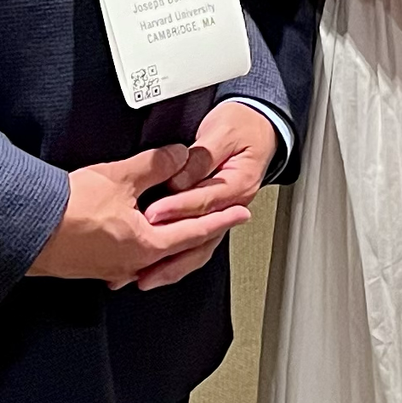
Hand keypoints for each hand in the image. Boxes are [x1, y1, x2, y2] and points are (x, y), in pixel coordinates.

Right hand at [28, 143, 250, 288]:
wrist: (25, 227)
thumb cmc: (68, 209)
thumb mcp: (121, 177)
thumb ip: (156, 165)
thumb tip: (179, 156)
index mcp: (147, 246)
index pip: (196, 232)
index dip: (221, 219)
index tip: (240, 213)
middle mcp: (133, 264)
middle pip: (179, 250)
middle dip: (201, 232)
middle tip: (220, 218)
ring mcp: (111, 269)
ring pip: (154, 256)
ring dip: (171, 239)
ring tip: (184, 224)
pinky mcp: (93, 266)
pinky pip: (130, 259)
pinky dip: (145, 245)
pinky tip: (140, 236)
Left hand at [133, 99, 276, 289]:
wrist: (258, 125)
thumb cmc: (242, 126)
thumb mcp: (221, 133)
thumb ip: (200, 158)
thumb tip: (178, 178)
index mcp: (240, 184)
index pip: (205, 201)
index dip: (177, 208)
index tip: (152, 214)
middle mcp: (233, 204)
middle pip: (203, 239)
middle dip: (172, 257)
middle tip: (143, 264)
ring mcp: (222, 213)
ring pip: (199, 248)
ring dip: (172, 266)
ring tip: (145, 277)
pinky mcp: (210, 215)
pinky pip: (193, 242)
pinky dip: (174, 258)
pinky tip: (154, 266)